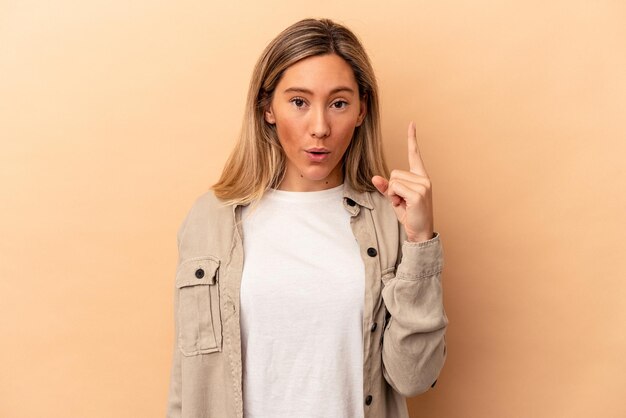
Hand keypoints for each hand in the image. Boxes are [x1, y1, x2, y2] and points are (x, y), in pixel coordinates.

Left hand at [372, 122, 433, 242]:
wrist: (420, 231)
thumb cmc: (409, 214)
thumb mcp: (395, 198)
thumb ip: (386, 187)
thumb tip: (374, 177)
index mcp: (420, 177)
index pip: (414, 154)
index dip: (412, 139)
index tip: (411, 123)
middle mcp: (424, 179)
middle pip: (394, 173)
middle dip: (392, 188)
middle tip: (402, 201)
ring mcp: (423, 186)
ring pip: (393, 181)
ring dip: (393, 194)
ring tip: (404, 204)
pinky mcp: (418, 194)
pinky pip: (395, 188)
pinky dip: (394, 198)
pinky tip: (405, 206)